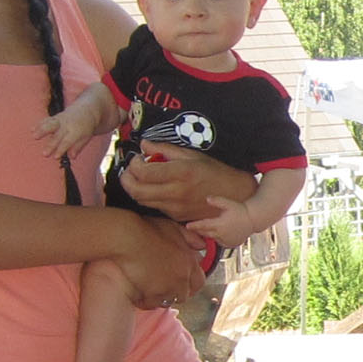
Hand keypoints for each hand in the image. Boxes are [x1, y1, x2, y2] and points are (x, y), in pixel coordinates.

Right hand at [34, 107, 101, 159]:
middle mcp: (67, 125)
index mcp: (76, 131)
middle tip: (44, 154)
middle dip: (50, 144)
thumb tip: (72, 157)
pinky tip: (32, 129)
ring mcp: (60, 120)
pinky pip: (47, 120)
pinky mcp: (55, 116)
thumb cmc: (86, 127)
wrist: (87, 109)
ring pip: (50, 124)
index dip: (61, 149)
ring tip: (34, 137)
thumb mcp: (86, 137)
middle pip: (57, 135)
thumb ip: (78, 147)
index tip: (55, 157)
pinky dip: (39, 124)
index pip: (67, 142)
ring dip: (42, 130)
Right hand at [105, 214, 206, 311]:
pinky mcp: (152, 295)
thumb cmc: (147, 230)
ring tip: (149, 289)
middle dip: (175, 291)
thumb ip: (190, 238)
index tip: (181, 283)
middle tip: (162, 285)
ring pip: (168, 301)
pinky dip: (146, 301)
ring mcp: (167, 288)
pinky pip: (151, 304)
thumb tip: (202, 246)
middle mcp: (182, 277)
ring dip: (161, 297)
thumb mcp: (173, 227)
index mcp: (189, 262)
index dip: (190, 284)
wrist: (125, 239)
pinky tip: (139, 293)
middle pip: (183, 294)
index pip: (199, 282)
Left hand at [119, 148, 254, 221]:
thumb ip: (165, 149)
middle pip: (137, 191)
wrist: (236, 196)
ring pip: (143, 201)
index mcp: (181, 173)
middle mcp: (176, 193)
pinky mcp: (177, 216)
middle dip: (127, 180)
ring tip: (140, 178)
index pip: (144, 172)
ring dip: (136, 189)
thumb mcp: (193, 155)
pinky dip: (149, 197)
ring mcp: (176, 208)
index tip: (138, 158)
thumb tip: (144, 145)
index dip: (134, 164)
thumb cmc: (216, 171)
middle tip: (129, 171)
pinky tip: (155, 187)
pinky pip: (155, 207)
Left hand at [187, 202, 253, 251]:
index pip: (203, 226)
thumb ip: (218, 201)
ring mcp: (226, 241)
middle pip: (206, 233)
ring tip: (207, 228)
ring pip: (212, 238)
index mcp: (220, 224)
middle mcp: (222, 234)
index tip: (187, 226)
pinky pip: (220, 242)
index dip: (194, 226)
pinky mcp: (230, 244)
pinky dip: (217, 238)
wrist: (253, 220)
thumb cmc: (241, 210)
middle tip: (193, 226)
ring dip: (208, 234)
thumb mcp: (229, 204)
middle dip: (199, 230)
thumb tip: (207, 198)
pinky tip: (219, 232)